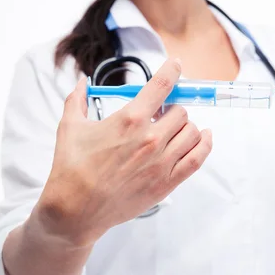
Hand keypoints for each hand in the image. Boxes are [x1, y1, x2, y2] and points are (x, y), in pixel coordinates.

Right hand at [36, 58, 212, 246]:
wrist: (74, 209)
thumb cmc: (71, 168)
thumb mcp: (69, 127)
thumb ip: (76, 100)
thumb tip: (81, 83)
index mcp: (129, 119)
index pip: (162, 85)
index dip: (172, 70)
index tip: (175, 65)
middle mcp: (150, 138)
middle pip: (180, 111)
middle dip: (172, 109)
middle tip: (161, 114)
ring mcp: (161, 162)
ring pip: (191, 132)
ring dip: (185, 127)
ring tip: (174, 129)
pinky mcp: (167, 183)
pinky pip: (198, 158)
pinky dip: (205, 144)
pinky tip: (204, 136)